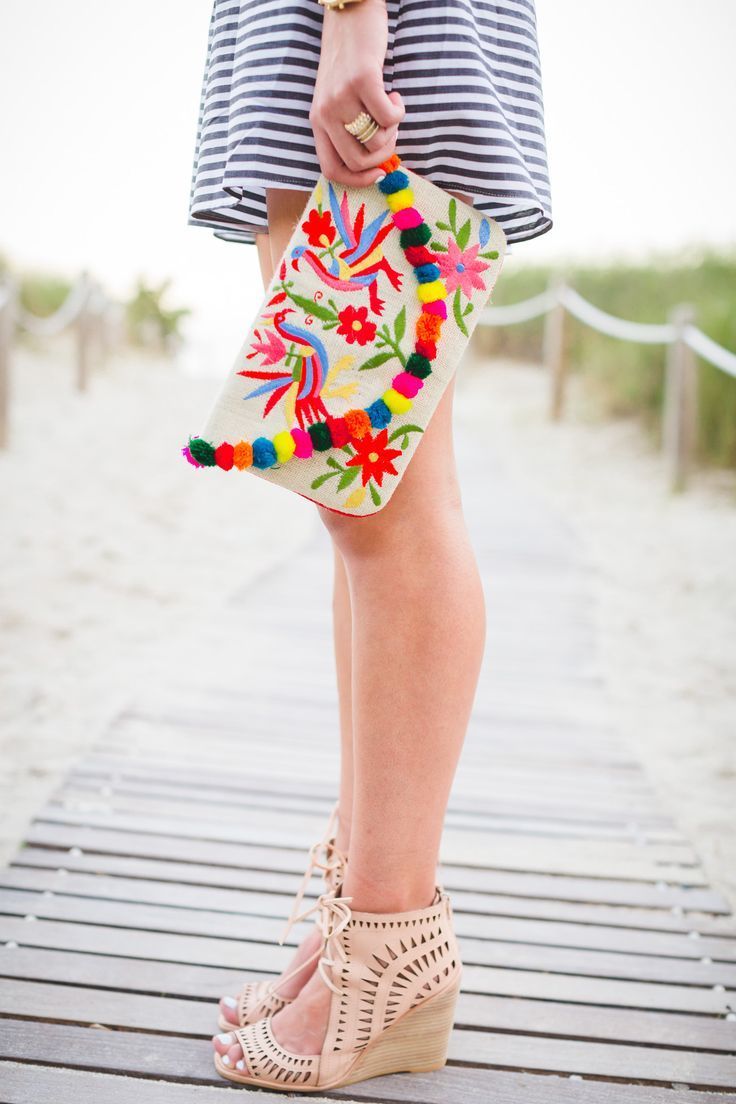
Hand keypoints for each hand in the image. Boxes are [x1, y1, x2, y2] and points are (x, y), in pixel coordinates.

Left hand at [310, 0, 404, 185]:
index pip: (331, 169)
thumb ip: (347, 129)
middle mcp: (325, 113)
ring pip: (375, 140)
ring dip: (392, 130)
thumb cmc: (349, 61)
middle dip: (383, 154)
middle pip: (357, 161)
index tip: (378, 175)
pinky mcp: (362, 81)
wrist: (350, 16)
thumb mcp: (338, 100)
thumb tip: (373, 163)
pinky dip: (399, 110)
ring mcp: (342, 97)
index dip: (357, 180)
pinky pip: (388, 116)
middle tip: (390, 131)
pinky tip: (395, 94)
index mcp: (317, 121)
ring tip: (391, 108)